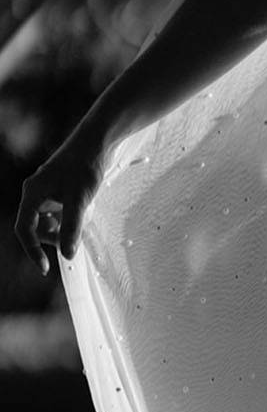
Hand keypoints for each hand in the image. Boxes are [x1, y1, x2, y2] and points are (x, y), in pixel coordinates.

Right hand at [15, 132, 106, 276]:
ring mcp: (47, 192)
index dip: (33, 250)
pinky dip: (69, 219)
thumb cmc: (85, 167)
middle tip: (74, 239)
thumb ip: (72, 229)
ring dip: (63, 229)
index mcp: (32, 194)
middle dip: (53, 238)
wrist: (97, 143)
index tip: (46, 268)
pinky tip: (83, 212)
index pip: (24, 229)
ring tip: (82, 219)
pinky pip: (59, 213)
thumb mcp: (79, 201)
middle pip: (36, 228)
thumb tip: (67, 255)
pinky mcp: (59, 191)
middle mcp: (35, 193)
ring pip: (49, 222)